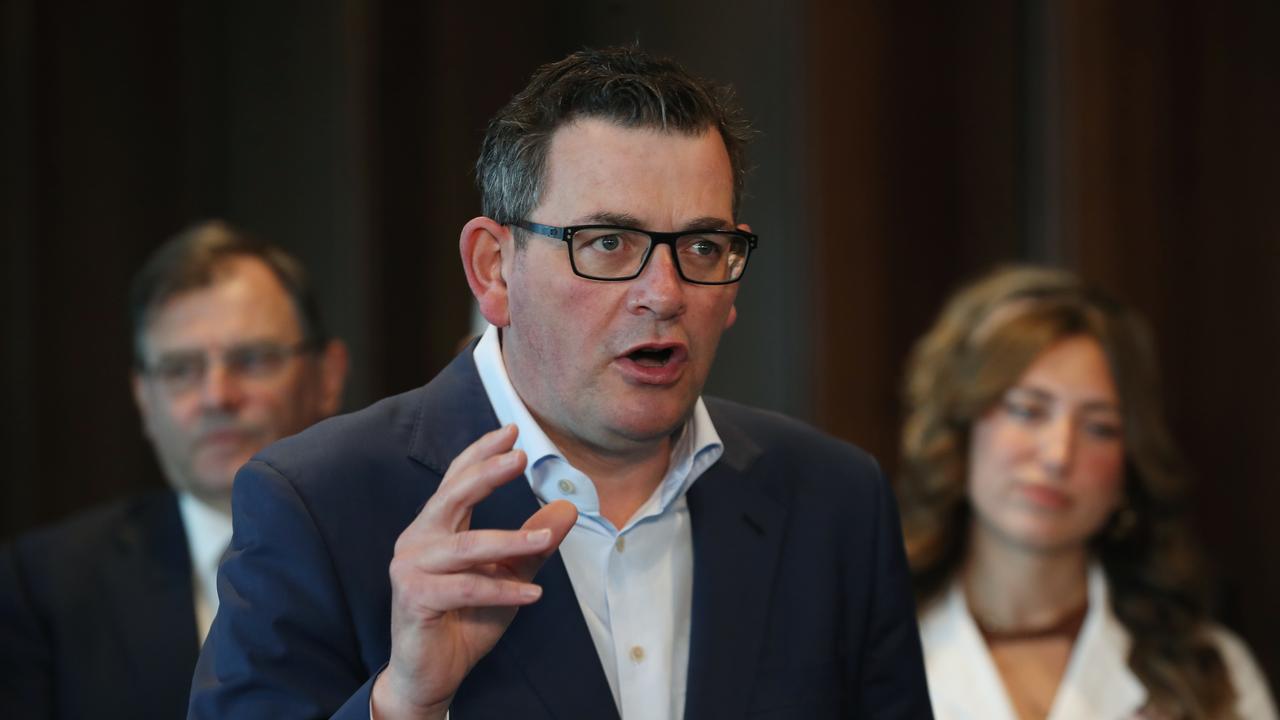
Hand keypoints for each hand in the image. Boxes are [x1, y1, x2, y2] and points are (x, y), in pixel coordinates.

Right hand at [371, 424, 577, 719]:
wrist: (432, 672)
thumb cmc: (464, 619)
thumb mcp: (508, 575)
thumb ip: (533, 543)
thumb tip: (568, 508)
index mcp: (436, 526)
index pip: (457, 479)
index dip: (481, 453)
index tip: (512, 430)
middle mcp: (418, 540)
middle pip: (452, 496)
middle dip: (487, 473)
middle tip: (520, 456)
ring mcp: (411, 568)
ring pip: (467, 547)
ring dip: (511, 543)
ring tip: (547, 539)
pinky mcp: (414, 597)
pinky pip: (465, 589)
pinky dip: (502, 591)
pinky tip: (534, 596)